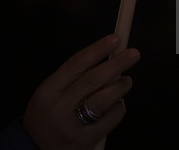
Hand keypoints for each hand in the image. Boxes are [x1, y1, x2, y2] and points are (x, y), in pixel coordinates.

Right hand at [23, 34, 139, 149]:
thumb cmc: (46, 116)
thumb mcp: (50, 93)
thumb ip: (74, 77)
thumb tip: (106, 59)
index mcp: (49, 91)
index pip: (76, 64)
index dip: (97, 50)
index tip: (114, 40)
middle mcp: (60, 107)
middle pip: (92, 80)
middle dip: (116, 64)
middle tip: (133, 54)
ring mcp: (73, 125)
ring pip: (103, 100)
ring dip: (120, 86)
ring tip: (127, 80)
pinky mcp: (86, 140)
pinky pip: (110, 120)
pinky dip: (119, 107)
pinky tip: (118, 102)